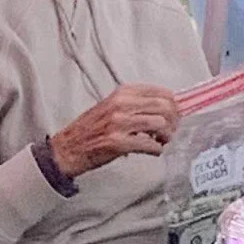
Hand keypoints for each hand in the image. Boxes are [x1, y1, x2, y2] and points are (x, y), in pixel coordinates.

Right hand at [48, 84, 180, 177]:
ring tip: (159, 141)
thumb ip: (136, 103)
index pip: (162, 92)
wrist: (68, 147)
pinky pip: (152, 146)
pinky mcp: (119, 142)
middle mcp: (120, 105)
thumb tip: (168, 106)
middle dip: (174, 122)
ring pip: (161, 125)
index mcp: (121, 93)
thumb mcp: (112, 106)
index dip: (174, 106)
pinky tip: (150, 150)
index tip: (175, 115)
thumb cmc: (91, 129)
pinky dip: (156, 151)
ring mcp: (119, 123)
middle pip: (165, 107)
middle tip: (169, 131)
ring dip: (166, 137)